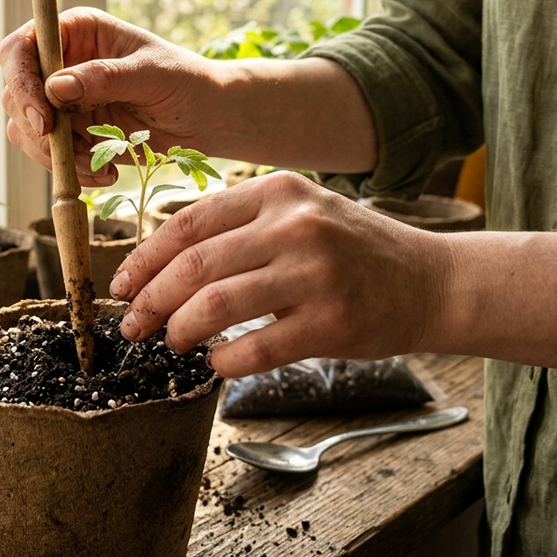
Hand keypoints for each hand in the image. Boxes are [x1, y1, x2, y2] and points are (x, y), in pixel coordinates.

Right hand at [0, 7, 217, 186]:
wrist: (206, 118)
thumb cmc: (185, 82)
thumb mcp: (150, 74)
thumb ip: (104, 78)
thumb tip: (55, 87)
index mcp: (76, 31)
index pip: (21, 48)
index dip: (21, 80)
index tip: (42, 116)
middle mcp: (60, 64)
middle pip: (15, 92)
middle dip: (36, 126)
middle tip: (67, 148)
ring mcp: (61, 101)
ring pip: (25, 129)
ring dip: (54, 153)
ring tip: (99, 163)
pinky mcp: (70, 134)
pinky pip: (49, 155)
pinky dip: (70, 169)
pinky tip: (107, 173)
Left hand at [107, 172, 452, 377]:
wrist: (433, 282)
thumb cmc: (352, 251)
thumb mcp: (298, 213)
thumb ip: (238, 226)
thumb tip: (160, 263)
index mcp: (278, 191)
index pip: (188, 223)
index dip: (144, 258)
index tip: (123, 285)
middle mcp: (295, 226)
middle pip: (193, 265)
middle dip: (150, 300)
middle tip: (134, 325)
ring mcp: (315, 273)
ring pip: (215, 305)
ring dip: (179, 330)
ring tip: (172, 341)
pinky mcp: (331, 322)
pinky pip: (255, 349)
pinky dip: (223, 362)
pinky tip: (216, 364)